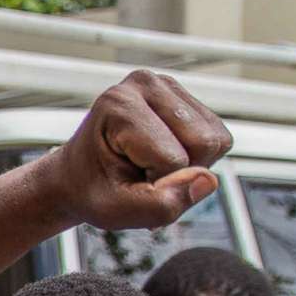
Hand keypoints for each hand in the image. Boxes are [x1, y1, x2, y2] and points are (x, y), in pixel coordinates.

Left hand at [34, 71, 228, 231]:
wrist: (77, 175)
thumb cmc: (92, 190)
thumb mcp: (115, 212)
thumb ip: (160, 205)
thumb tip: (209, 180)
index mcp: (119, 104)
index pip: (174, 160)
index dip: (157, 184)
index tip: (126, 182)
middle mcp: (145, 84)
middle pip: (205, 144)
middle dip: (180, 173)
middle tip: (142, 176)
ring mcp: (166, 86)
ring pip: (216, 140)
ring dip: (190, 166)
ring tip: (151, 166)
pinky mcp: (183, 97)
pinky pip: (218, 137)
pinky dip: (196, 157)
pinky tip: (163, 157)